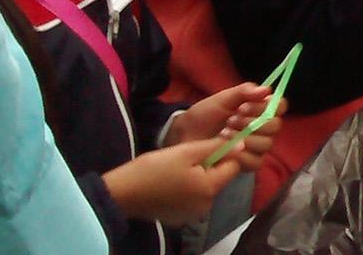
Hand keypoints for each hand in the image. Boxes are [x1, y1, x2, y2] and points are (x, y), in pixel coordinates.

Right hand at [102, 138, 246, 225]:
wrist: (121, 194)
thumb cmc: (153, 169)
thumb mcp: (186, 151)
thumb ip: (215, 147)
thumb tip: (241, 145)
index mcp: (210, 188)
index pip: (233, 166)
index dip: (223, 153)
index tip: (206, 146)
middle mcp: (206, 205)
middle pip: (220, 178)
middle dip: (209, 165)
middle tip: (185, 157)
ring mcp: (193, 214)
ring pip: (206, 187)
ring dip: (198, 176)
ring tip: (175, 169)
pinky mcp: (181, 217)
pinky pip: (193, 197)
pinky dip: (187, 188)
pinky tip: (170, 182)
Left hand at [168, 84, 284, 171]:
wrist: (186, 135)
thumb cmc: (205, 115)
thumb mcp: (222, 99)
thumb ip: (244, 92)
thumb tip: (267, 90)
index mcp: (260, 109)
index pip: (280, 106)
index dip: (268, 106)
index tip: (244, 106)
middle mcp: (263, 127)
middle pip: (275, 126)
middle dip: (252, 123)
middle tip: (231, 120)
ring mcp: (257, 146)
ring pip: (266, 144)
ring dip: (245, 138)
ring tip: (224, 134)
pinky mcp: (248, 163)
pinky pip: (256, 161)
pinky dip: (241, 155)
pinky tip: (226, 148)